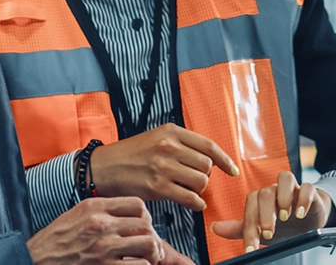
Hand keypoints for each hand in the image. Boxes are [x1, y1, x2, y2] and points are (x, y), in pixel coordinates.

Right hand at [27, 196, 194, 264]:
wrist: (34, 259)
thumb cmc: (54, 241)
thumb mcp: (76, 215)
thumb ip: (102, 211)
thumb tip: (130, 215)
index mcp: (95, 207)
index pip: (138, 204)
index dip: (145, 217)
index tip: (141, 227)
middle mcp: (101, 224)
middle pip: (146, 225)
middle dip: (151, 238)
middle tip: (147, 247)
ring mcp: (103, 247)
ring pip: (149, 245)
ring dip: (151, 254)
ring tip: (145, 259)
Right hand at [91, 124, 238, 210]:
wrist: (103, 167)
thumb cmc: (130, 154)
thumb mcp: (156, 137)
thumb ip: (180, 143)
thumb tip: (207, 159)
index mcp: (171, 131)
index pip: (208, 145)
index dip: (225, 159)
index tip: (232, 170)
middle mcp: (168, 146)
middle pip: (206, 165)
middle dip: (205, 175)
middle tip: (195, 180)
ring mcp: (163, 167)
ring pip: (200, 181)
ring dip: (199, 189)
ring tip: (188, 190)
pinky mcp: (157, 187)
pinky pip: (189, 198)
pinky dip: (196, 203)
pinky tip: (194, 204)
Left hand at [211, 171, 333, 252]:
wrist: (309, 223)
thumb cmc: (283, 226)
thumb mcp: (261, 231)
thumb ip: (239, 228)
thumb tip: (214, 228)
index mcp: (261, 199)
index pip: (251, 206)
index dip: (250, 226)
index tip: (252, 247)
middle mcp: (275, 190)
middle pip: (266, 192)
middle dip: (265, 214)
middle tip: (268, 233)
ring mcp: (293, 189)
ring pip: (285, 179)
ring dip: (283, 198)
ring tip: (285, 217)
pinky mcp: (310, 191)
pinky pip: (307, 187)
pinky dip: (304, 199)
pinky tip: (301, 213)